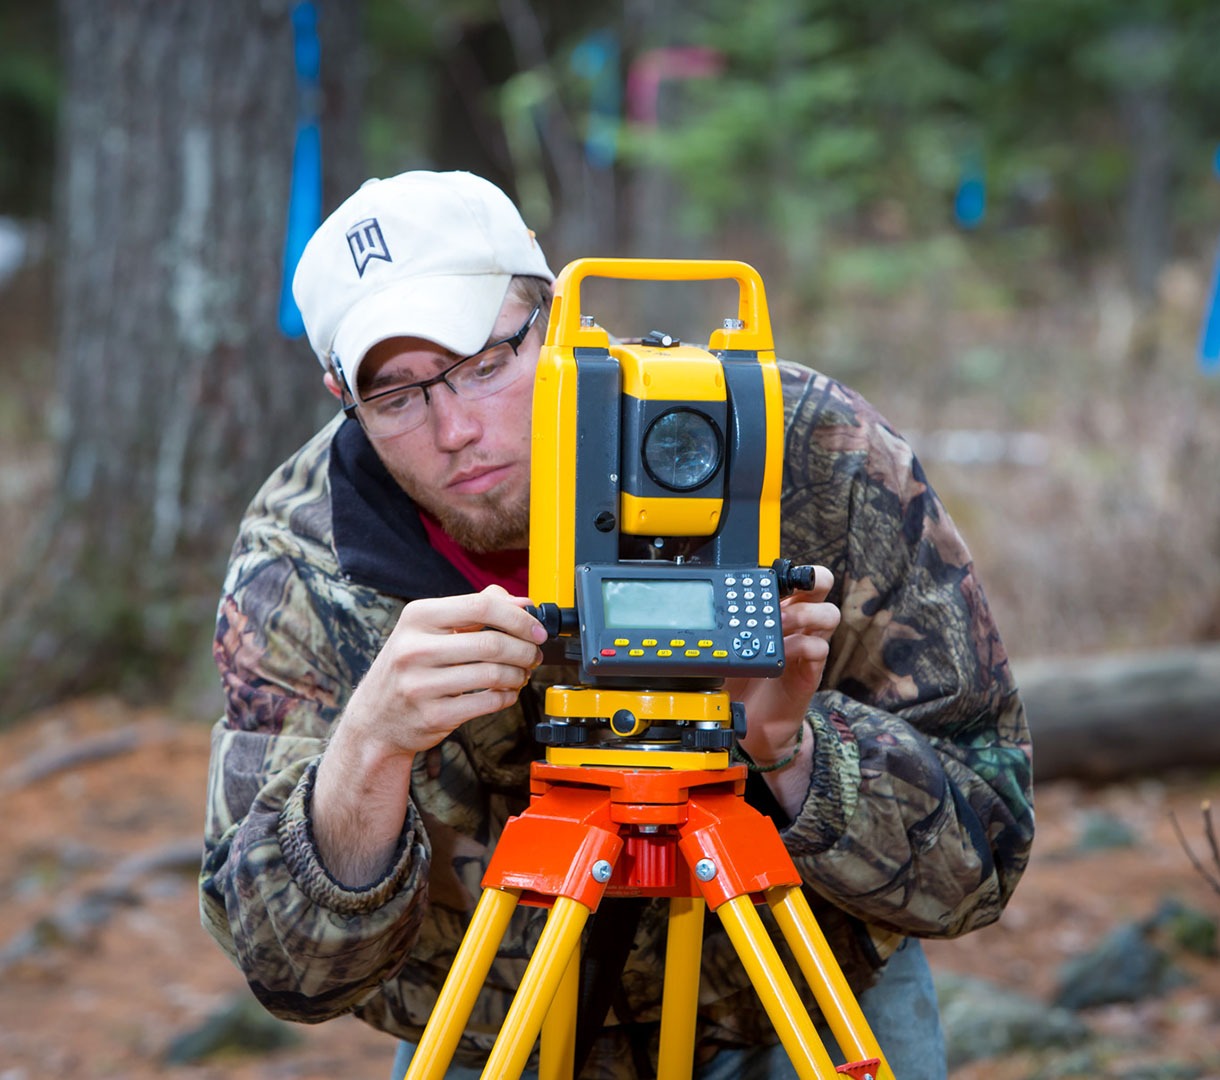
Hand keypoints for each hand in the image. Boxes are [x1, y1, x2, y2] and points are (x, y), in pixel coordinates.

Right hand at [344, 584, 546, 758]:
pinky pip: (488, 703)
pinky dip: (507, 696)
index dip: (518, 617)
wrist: (375, 718)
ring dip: (519, 674)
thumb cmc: (409, 666)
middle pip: (492, 643)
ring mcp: (421, 685)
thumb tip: (521, 602)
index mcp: (417, 617)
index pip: (481, 606)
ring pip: (494, 674)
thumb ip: (474, 609)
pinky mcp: (433, 715)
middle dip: (525, 650)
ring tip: (521, 673)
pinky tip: (507, 691)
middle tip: (534, 654)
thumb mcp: (429, 628)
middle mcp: (414, 648)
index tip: (537, 629)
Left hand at [724, 565, 838, 768]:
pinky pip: (819, 648)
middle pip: (823, 585)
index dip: (789, 568)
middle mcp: (798, 623)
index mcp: (779, 608)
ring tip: (780, 622)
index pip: (794, 577)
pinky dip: (800, 645)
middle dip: (813, 578)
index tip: (770, 572)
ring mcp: (806, 646)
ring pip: (829, 613)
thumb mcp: (728, 646)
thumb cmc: (741, 681)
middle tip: (794, 586)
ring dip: (805, 612)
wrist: (752, 723)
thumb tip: (706, 605)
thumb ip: (726, 625)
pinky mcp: (810, 671)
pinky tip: (780, 652)